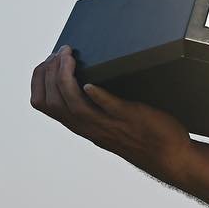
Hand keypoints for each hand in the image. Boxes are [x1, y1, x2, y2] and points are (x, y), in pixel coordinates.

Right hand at [29, 45, 192, 182]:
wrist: (168, 154)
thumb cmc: (140, 134)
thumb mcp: (106, 122)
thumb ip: (94, 106)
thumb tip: (85, 78)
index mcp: (82, 125)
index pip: (44, 104)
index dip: (40, 80)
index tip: (47, 61)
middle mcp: (90, 127)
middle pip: (54, 103)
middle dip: (50, 74)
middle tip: (59, 53)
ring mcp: (109, 124)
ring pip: (75, 107)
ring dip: (67, 80)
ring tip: (68, 58)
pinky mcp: (131, 118)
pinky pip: (109, 110)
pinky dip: (97, 97)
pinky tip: (90, 85)